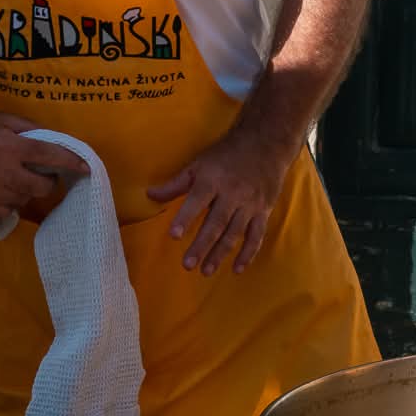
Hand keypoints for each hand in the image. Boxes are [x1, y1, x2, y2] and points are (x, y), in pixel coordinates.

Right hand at [0, 108, 88, 220]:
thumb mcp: (2, 119)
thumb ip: (30, 129)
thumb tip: (56, 140)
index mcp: (11, 147)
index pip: (52, 157)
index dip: (72, 163)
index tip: (86, 168)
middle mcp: (3, 171)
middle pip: (42, 187)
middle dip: (47, 182)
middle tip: (40, 174)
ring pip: (24, 201)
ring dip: (25, 192)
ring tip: (13, 179)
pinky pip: (6, 212)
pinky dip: (8, 204)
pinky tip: (1, 191)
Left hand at [146, 131, 289, 274]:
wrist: (266, 144)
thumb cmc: (227, 156)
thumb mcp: (199, 164)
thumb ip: (176, 184)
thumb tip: (149, 195)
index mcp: (213, 180)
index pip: (197, 200)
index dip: (186, 217)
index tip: (174, 235)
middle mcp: (232, 193)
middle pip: (216, 222)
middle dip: (202, 245)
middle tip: (188, 265)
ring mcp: (250, 204)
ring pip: (234, 232)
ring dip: (220, 253)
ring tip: (206, 271)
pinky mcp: (263, 211)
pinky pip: (256, 235)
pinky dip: (248, 253)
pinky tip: (237, 268)